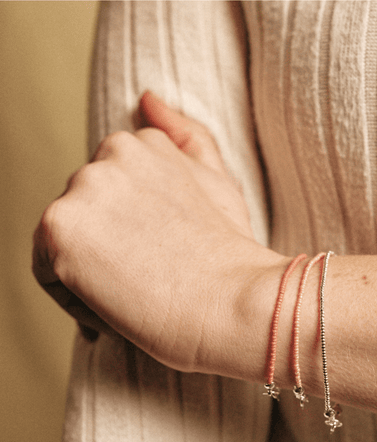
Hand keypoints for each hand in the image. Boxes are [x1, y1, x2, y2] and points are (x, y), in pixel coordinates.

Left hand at [33, 91, 279, 371]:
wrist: (231, 300)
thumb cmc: (230, 252)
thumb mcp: (219, 183)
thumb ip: (188, 137)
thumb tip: (148, 98)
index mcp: (145, 143)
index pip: (112, 192)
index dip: (131, 232)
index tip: (156, 258)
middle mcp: (109, 154)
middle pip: (87, 213)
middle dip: (109, 247)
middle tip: (149, 280)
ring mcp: (84, 187)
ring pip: (66, 241)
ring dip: (90, 270)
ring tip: (133, 296)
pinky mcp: (61, 228)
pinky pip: (47, 271)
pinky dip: (73, 296)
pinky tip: (113, 309)